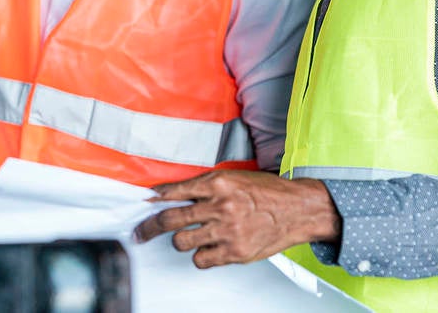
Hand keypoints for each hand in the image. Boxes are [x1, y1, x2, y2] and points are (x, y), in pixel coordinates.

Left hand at [133, 170, 339, 268]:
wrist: (297, 209)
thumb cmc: (265, 192)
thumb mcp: (233, 178)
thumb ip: (203, 186)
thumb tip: (170, 193)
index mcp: (218, 183)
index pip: (175, 192)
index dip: (154, 199)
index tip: (144, 203)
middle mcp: (220, 206)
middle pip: (171, 219)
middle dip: (149, 227)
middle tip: (140, 232)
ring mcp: (227, 231)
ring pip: (182, 242)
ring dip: (179, 240)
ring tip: (186, 237)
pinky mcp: (235, 252)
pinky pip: (201, 260)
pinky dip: (200, 255)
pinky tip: (207, 248)